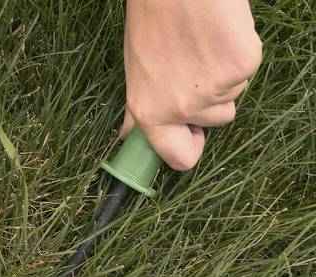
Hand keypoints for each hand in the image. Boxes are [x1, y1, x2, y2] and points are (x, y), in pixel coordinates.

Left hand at [121, 0, 261, 170]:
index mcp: (150, 113)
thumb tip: (128, 135)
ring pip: (232, 94)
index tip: (191, 135)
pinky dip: (238, 55)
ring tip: (202, 44)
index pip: (179, 158)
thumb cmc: (152, 20)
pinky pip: (246, 71)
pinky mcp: (242, 66)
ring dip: (223, 76)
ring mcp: (215, 90)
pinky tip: (218, 35)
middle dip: (209, 100)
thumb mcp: (135, 71)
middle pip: (216, 121)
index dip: (188, 148)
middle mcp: (182, 108)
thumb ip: (137, 109)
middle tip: (194, 67)